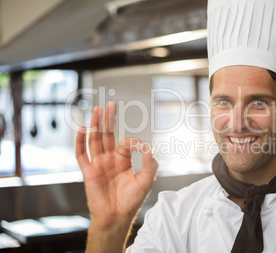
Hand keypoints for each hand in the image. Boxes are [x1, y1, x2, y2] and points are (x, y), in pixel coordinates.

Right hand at [75, 102, 157, 251]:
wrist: (116, 216)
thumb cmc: (131, 200)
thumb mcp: (146, 180)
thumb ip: (149, 163)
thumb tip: (147, 146)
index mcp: (123, 160)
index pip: (125, 142)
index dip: (132, 141)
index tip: (138, 147)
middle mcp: (110, 159)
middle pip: (108, 135)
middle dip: (109, 120)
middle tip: (110, 105)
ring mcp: (98, 164)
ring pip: (95, 140)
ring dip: (95, 125)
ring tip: (97, 110)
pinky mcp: (88, 171)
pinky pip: (82, 154)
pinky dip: (80, 141)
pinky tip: (81, 129)